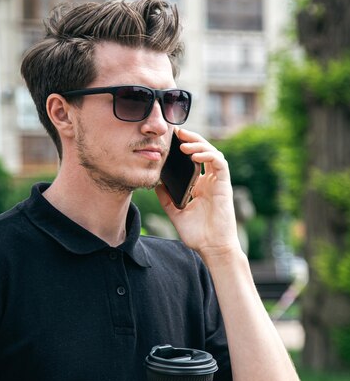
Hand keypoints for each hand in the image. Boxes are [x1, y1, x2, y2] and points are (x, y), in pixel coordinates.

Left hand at [156, 128, 239, 257]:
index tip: (171, 140)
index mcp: (200, 186)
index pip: (194, 160)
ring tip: (184, 143)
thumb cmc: (198, 234)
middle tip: (177, 132)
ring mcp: (218, 183)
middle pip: (203, 152)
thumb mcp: (175, 213)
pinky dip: (208, 156)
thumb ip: (167, 199)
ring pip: (213, 153)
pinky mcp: (224, 185)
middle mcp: (210, 181)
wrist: (212, 248)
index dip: (185, 147)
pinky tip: (194, 156)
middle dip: (191, 139)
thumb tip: (156, 184)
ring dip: (199, 145)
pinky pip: (220, 163)